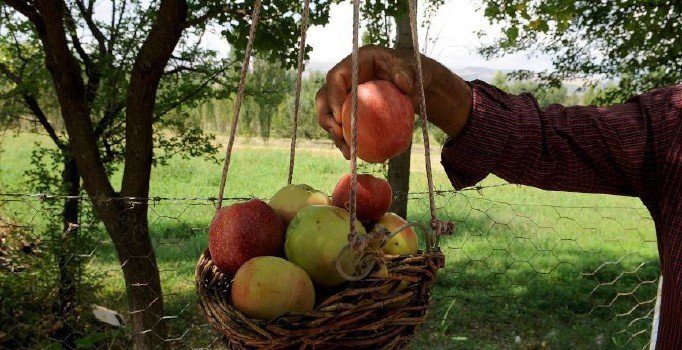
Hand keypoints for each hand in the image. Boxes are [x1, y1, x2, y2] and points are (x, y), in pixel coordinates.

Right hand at [316, 44, 472, 158]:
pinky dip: (345, 140)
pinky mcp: (351, 110)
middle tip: (338, 134)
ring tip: (346, 151)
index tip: (340, 117)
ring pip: (329, 115)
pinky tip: (351, 155)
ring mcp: (346, 95)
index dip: (333, 96)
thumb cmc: (413, 71)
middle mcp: (346, 79)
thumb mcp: (413, 68)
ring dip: (334, 134)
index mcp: (356, 63)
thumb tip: (403, 83)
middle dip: (326, 118)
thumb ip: (407, 73)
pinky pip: (342, 126)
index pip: (336, 77)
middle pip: (324, 97)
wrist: (415, 83)